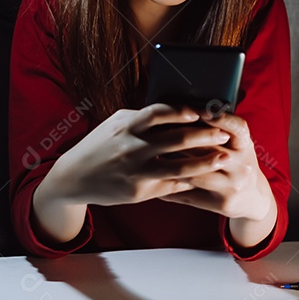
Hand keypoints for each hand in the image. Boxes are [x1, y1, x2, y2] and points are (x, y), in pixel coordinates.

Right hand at [31, 104, 231, 243]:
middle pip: (177, 139)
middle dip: (205, 136)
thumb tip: (175, 108)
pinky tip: (203, 177)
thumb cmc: (100, 145)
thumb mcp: (116, 124)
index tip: (202, 112)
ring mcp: (137, 171)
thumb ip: (143, 117)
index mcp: (128, 125)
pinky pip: (171, 185)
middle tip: (224, 134)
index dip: (184, 112)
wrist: (74, 177)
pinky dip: (189, 180)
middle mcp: (133, 147)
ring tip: (222, 157)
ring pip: (180, 166)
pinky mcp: (139, 192)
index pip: (161, 113)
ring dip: (205, 162)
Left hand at [159, 110, 276, 248]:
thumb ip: (219, 129)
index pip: (236, 126)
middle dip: (182, 138)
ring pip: (196, 172)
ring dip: (172, 162)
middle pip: (209, 148)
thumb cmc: (236, 163)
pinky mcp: (223, 203)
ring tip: (151, 153)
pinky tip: (154, 177)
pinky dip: (171, 185)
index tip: (199, 110)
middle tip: (158, 129)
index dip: (218, 117)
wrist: (253, 199)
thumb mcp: (237, 145)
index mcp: (245, 145)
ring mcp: (233, 185)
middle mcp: (243, 165)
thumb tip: (188, 109)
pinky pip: (191, 192)